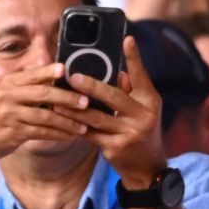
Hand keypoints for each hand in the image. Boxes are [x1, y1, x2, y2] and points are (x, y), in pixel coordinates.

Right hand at [0, 63, 89, 161]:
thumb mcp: (8, 95)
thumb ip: (28, 87)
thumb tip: (56, 77)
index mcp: (9, 83)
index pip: (33, 74)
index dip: (49, 71)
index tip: (66, 70)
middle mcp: (8, 96)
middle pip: (43, 94)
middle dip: (66, 99)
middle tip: (85, 102)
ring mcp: (10, 115)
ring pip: (45, 117)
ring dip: (67, 122)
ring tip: (83, 126)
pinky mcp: (14, 132)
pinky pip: (41, 133)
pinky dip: (58, 134)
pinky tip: (70, 136)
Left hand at [56, 37, 167, 187]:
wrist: (147, 169)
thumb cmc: (142, 130)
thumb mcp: (143, 109)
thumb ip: (131, 90)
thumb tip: (116, 71)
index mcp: (150, 102)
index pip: (141, 76)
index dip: (134, 58)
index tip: (126, 39)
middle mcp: (142, 117)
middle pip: (113, 97)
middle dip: (91, 86)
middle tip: (72, 76)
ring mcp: (129, 134)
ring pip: (96, 118)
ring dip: (75, 109)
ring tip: (58, 100)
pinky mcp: (115, 148)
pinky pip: (91, 134)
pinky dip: (76, 126)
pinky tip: (63, 119)